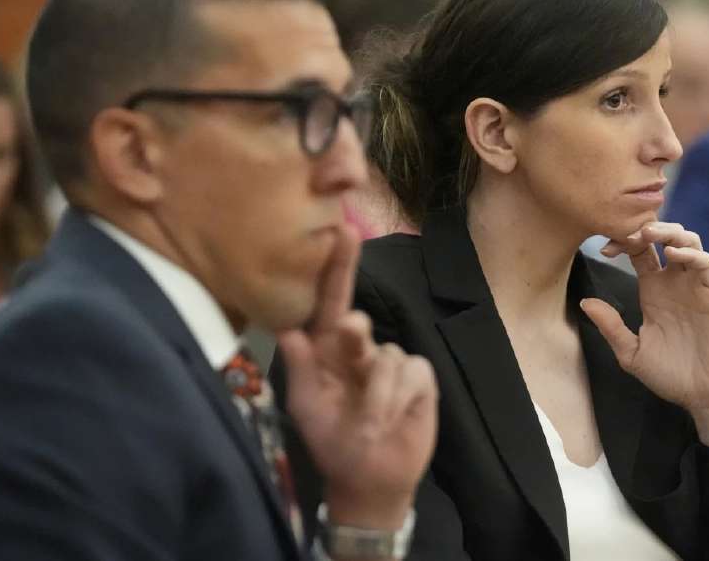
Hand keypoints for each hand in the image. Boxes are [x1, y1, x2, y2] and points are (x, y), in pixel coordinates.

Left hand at [276, 225, 437, 528]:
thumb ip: (298, 368)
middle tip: (352, 341)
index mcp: (327, 350)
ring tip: (368, 424)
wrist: (371, 478)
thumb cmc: (332, 442)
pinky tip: (393, 417)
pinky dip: (397, 401)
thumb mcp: (306, 408)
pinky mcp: (420, 376)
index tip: (344, 231)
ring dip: (373, 399)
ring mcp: (392, 361)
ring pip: (385, 360)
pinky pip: (409, 374)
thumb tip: (288, 331)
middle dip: (356, 335)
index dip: (337, 267)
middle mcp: (360, 348)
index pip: (329, 302)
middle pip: (360, 323)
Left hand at [581, 222, 708, 412]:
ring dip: (669, 232)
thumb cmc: (670, 376)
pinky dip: (691, 253)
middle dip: (646, 228)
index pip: (638, 252)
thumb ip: (611, 326)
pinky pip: (706, 264)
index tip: (604, 248)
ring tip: (649, 234)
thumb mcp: (631, 352)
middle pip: (664, 237)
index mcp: (654, 290)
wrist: (703, 396)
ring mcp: (697, 286)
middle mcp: (676, 282)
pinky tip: (673, 255)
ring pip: (688, 241)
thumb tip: (586, 302)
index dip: (622, 242)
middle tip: (628, 234)